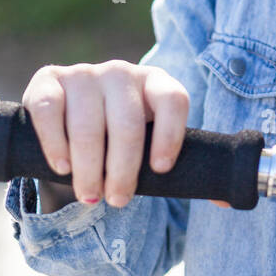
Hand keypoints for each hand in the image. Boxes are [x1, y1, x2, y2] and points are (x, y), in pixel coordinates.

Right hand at [22, 60, 189, 206]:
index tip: (162, 170)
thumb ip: (189, 170)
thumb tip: (227, 203)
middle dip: (123, 169)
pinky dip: (56, 142)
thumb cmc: (124, 140)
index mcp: (157, 83)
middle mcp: (122, 73)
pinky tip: (62, 166)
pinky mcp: (49, 80)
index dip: (171, 135)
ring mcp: (84, 73)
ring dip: (88, 166)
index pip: (174, 99)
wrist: (73, 120)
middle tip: (116, 200)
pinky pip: (50, 109)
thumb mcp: (154, 147)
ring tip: (90, 194)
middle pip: (129, 120)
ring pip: (88, 122)